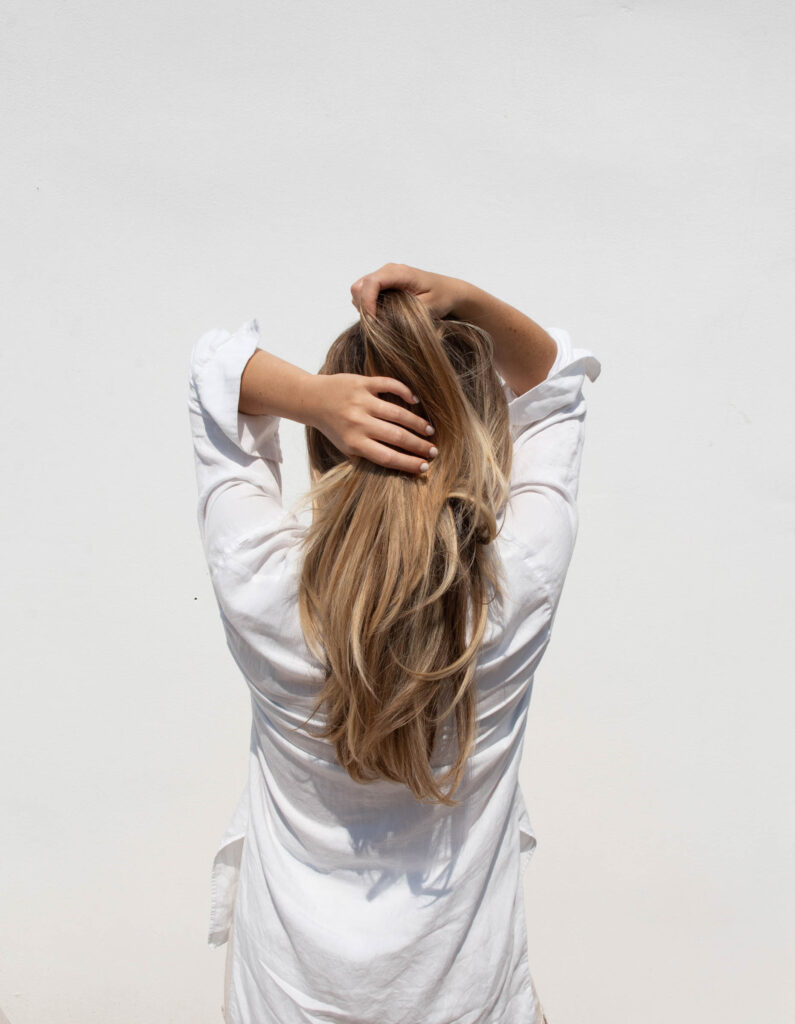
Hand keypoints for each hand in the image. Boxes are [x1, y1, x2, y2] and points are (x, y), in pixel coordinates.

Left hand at [305, 373, 437, 475]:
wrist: (312, 399)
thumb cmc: (333, 427)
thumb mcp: (345, 447)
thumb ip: (366, 455)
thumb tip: (397, 465)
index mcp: (354, 442)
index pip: (387, 457)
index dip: (408, 463)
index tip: (424, 467)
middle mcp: (358, 423)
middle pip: (396, 436)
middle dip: (419, 445)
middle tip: (433, 450)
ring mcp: (362, 401)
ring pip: (397, 413)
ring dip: (417, 422)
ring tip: (429, 430)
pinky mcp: (363, 383)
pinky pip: (389, 385)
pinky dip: (404, 392)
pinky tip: (415, 400)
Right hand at [350, 262, 465, 319]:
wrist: (449, 291)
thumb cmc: (442, 297)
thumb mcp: (427, 307)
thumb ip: (403, 312)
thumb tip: (382, 321)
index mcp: (400, 272)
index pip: (371, 283)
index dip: (367, 304)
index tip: (373, 322)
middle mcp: (388, 270)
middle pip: (358, 287)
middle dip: (363, 308)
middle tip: (377, 325)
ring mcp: (384, 275)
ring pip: (359, 291)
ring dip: (364, 308)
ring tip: (381, 321)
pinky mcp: (383, 283)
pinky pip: (365, 294)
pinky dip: (368, 306)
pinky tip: (382, 315)